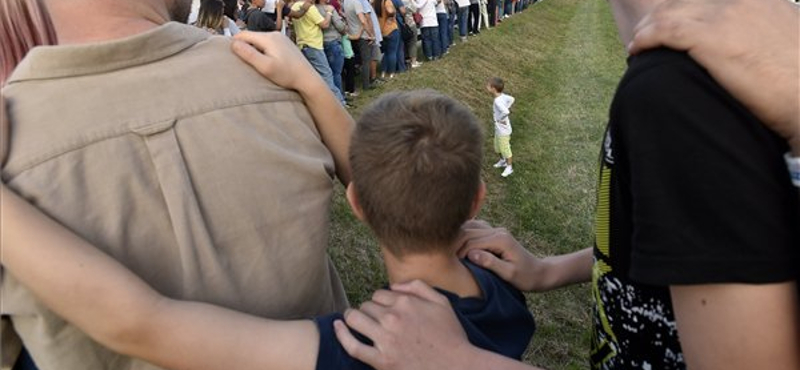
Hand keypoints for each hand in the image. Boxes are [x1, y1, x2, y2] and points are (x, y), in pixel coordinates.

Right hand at [231, 31, 323, 92]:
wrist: (308, 79)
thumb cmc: (287, 75)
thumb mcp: (265, 67)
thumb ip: (249, 55)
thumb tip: (233, 44)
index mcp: (269, 38)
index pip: (244, 35)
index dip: (234, 43)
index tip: (228, 55)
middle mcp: (275, 34)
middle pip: (252, 37)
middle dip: (244, 46)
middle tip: (239, 61)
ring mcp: (281, 39)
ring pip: (260, 41)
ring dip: (253, 49)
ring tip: (251, 62)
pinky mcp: (285, 45)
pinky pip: (268, 44)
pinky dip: (262, 51)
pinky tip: (264, 62)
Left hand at [334, 281, 471, 369]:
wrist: (457, 367)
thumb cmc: (451, 336)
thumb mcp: (442, 302)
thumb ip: (418, 287)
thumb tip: (394, 286)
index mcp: (406, 303)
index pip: (379, 294)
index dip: (380, 301)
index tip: (384, 310)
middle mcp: (393, 318)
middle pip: (366, 305)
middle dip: (368, 310)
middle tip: (374, 320)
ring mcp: (386, 340)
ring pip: (356, 319)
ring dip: (353, 318)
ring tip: (354, 321)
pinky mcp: (381, 361)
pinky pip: (352, 346)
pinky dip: (341, 334)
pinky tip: (336, 327)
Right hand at [455, 220, 540, 291]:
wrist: (538, 272)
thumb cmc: (525, 277)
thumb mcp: (509, 274)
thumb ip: (490, 263)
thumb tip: (471, 254)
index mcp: (500, 239)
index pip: (471, 241)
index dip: (458, 252)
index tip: (448, 264)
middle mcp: (498, 231)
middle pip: (468, 232)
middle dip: (454, 243)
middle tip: (443, 257)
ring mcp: (496, 231)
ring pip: (470, 228)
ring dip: (458, 238)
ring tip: (447, 251)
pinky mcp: (495, 234)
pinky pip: (475, 230)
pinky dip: (464, 235)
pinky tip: (457, 244)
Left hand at [629, 0, 799, 153]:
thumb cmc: (799, 83)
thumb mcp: (784, 42)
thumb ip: (762, 32)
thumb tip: (747, 44)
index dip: (683, 8)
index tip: (670, 23)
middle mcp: (742, 0)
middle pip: (684, 0)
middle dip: (660, 16)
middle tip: (644, 34)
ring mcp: (726, 16)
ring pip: (669, 13)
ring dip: (647, 27)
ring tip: (637, 43)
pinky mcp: (712, 38)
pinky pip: (665, 31)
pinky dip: (645, 39)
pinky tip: (636, 50)